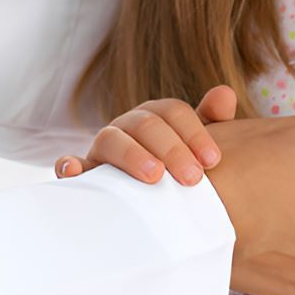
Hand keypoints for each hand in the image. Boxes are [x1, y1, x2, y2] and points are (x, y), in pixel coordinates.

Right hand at [54, 86, 237, 187]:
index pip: (173, 112)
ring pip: (111, 139)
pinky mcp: (84, 174)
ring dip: (132, 154)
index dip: (194, 133)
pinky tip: (73, 170)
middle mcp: (126, 127)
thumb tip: (225, 93)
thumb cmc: (175, 172)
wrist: (149, 202)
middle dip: (171, 148)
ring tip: (154, 176)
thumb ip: (211, 121)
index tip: (213, 160)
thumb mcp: (194, 148)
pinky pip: (70, 165)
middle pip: (145, 124)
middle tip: (193, 178)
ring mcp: (102, 150)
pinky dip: (69, 165)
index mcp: (155, 117)